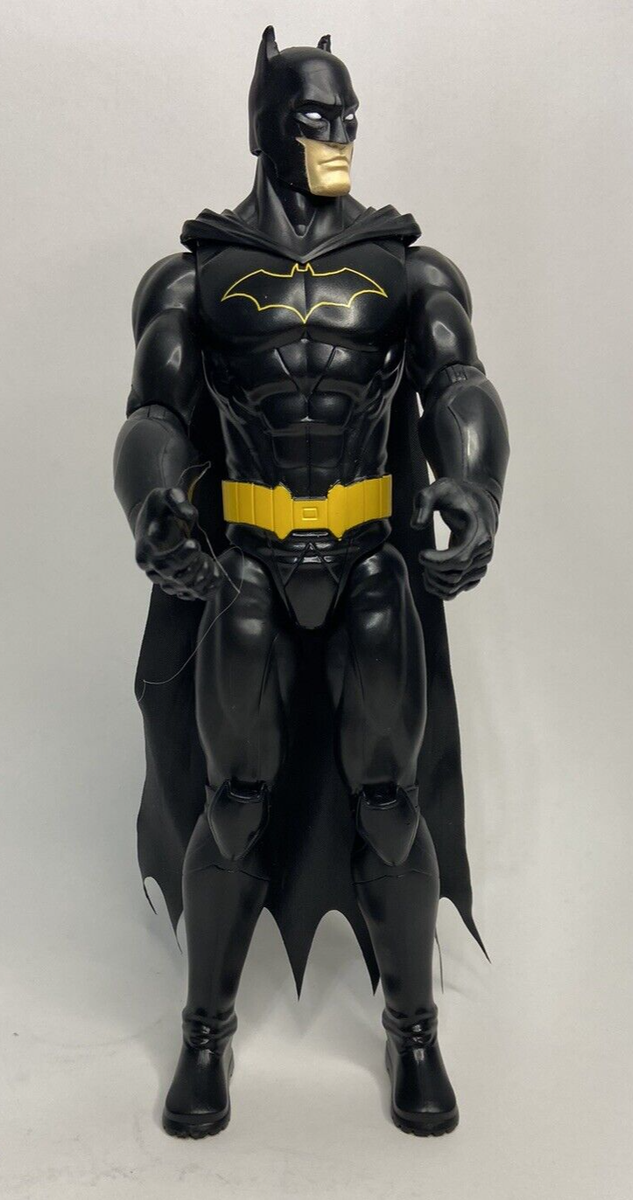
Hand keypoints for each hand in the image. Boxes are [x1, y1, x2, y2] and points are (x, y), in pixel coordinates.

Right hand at [134, 487, 221, 600]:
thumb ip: (175, 498)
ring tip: (207, 558)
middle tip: (202, 548)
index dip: (182, 556)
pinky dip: (206, 586)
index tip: (195, 542)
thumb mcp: (163, 495)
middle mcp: (152, 570)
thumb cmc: (158, 509)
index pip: (163, 563)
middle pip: (175, 579)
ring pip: (185, 589)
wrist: (152, 523)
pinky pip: (192, 594)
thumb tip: (189, 514)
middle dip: (194, 566)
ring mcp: (163, 579)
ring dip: (202, 575)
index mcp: (145, 552)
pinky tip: (213, 570)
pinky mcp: (175, 584)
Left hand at [411, 479, 497, 598]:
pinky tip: (429, 574)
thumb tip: (416, 525)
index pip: (459, 560)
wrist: (477, 501)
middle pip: (455, 576)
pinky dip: (440, 588)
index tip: (421, 554)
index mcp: (480, 536)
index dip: (437, 562)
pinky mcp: (475, 571)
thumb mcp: (438, 489)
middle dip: (432, 571)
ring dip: (435, 581)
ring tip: (424, 566)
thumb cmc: (456, 494)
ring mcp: (481, 564)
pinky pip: (458, 590)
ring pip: (455, 586)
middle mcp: (484, 553)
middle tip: (422, 556)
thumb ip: (424, 502)